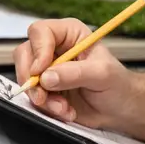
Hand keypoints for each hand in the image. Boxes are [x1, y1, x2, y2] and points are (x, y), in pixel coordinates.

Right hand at [12, 18, 133, 129]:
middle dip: (31, 79)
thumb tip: (46, 77)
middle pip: (25, 54)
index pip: (40, 32)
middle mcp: (54, 48)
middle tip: (43, 97)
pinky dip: (45, 108)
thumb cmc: (117, 84)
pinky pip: (32, 97)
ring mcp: (47, 69)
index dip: (38, 50)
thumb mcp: (101, 74)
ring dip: (41, 98)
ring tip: (64, 108)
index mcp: (69, 33)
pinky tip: (65, 111)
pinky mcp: (45, 89)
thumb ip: (74, 73)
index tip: (40, 71)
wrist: (120, 109)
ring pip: (25, 78)